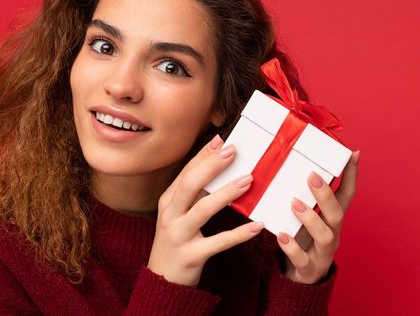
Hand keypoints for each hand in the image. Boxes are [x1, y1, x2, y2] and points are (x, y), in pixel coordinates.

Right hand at [148, 134, 264, 286]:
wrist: (162, 281)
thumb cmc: (177, 241)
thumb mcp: (179, 214)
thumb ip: (196, 193)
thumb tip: (219, 166)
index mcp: (168, 201)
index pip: (186, 172)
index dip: (203, 155)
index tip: (221, 140)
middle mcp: (170, 215)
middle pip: (190, 185)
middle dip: (212, 166)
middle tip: (234, 151)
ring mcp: (179, 235)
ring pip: (203, 210)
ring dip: (227, 193)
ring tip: (248, 181)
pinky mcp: (192, 255)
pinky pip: (219, 242)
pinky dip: (239, 234)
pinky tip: (257, 226)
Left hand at [277, 150, 359, 283]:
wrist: (301, 278)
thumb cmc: (304, 241)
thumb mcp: (307, 218)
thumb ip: (305, 198)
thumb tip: (295, 168)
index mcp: (333, 220)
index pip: (348, 195)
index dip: (352, 175)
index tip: (353, 154)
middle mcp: (333, 234)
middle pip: (337, 214)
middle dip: (326, 195)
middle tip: (311, 176)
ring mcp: (322, 253)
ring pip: (325, 236)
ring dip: (311, 218)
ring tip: (294, 204)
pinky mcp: (309, 268)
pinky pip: (303, 259)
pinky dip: (292, 247)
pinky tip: (281, 236)